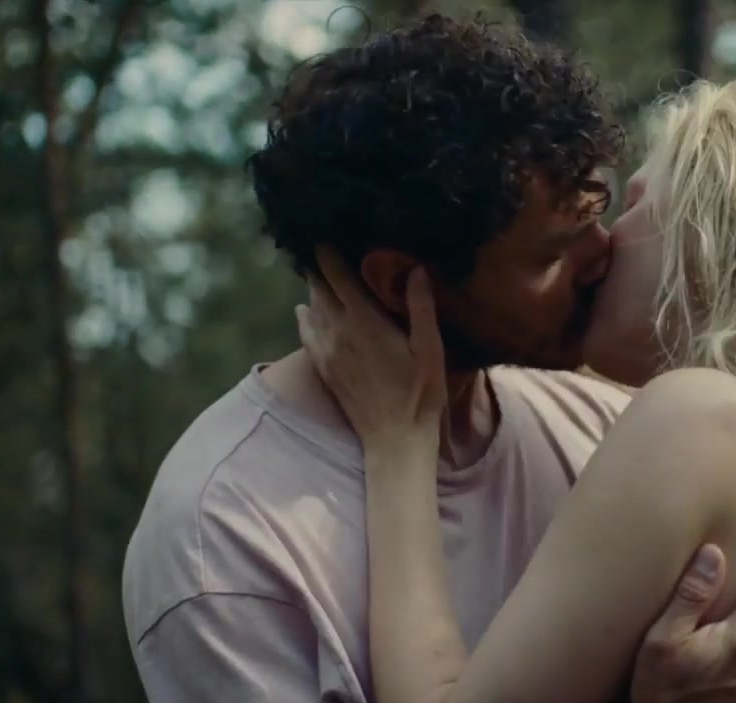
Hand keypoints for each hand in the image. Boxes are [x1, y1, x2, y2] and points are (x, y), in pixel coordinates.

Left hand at [296, 246, 446, 447]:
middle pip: (318, 284)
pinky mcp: (323, 367)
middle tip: (328, 247)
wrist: (394, 439)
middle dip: (321, 264)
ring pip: (311, 306)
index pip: (335, 272)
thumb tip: (415, 268)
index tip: (329, 230)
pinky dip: (306, 314)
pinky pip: (305, 332)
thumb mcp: (430, 348)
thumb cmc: (420, 394)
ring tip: (323, 273)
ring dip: (316, 288)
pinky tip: (307, 308)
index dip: (328, 249)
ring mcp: (326, 349)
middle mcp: (337, 330)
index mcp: (364, 319)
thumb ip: (420, 306)